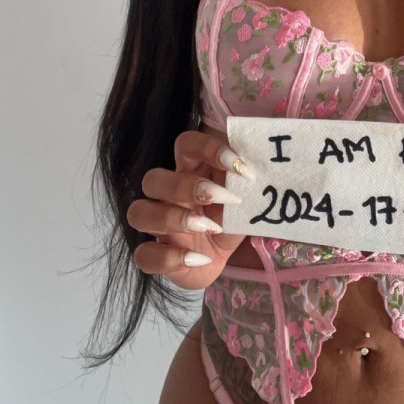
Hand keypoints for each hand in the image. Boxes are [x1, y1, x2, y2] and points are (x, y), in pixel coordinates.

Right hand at [127, 130, 253, 289]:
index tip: (240, 167)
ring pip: (138, 213)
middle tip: (218, 197)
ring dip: (174, 218)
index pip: (185, 144)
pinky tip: (199, 259)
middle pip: (152, 178)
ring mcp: (157, 226)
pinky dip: (170, 258)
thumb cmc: (229, 219)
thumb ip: (246, 184)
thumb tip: (265, 169)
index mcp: (189, 171)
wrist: (221, 259)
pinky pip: (144, 255)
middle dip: (184, 186)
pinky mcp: (155, 256)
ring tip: (207, 227)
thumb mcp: (244, 199)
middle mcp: (167, 195)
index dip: (208, 149)